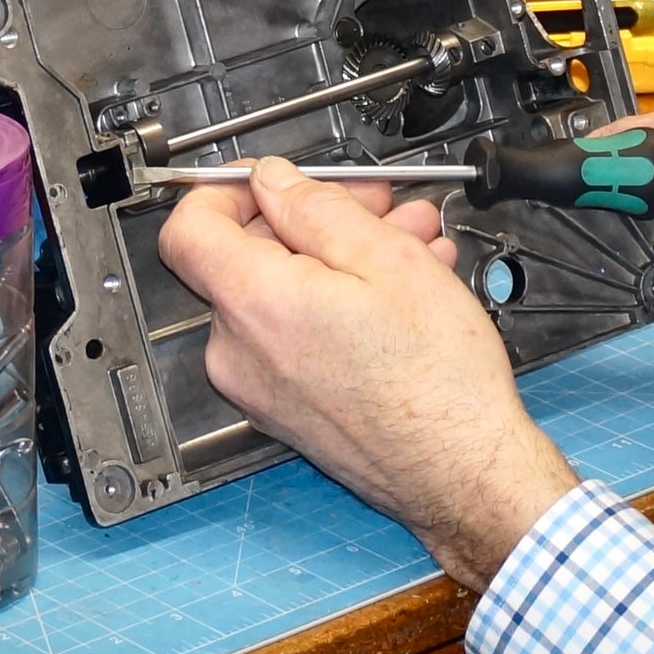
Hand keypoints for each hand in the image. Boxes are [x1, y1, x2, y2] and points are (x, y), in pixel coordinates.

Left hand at [158, 158, 580, 588]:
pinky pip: (296, 336)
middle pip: (250, 257)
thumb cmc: (436, 382)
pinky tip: (400, 292)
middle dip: (317, 219)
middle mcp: (239, 352)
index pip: (189, 227)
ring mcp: (259, 388)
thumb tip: (274, 182)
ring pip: (284, 295)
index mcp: (254, 305)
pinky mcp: (285, 410)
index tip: (271, 178)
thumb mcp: (387, 261)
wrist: (463, 475)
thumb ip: (317, 209)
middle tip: (379, 204)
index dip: (226, 188)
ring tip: (411, 246)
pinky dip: (337, 304)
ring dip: (341, 259)